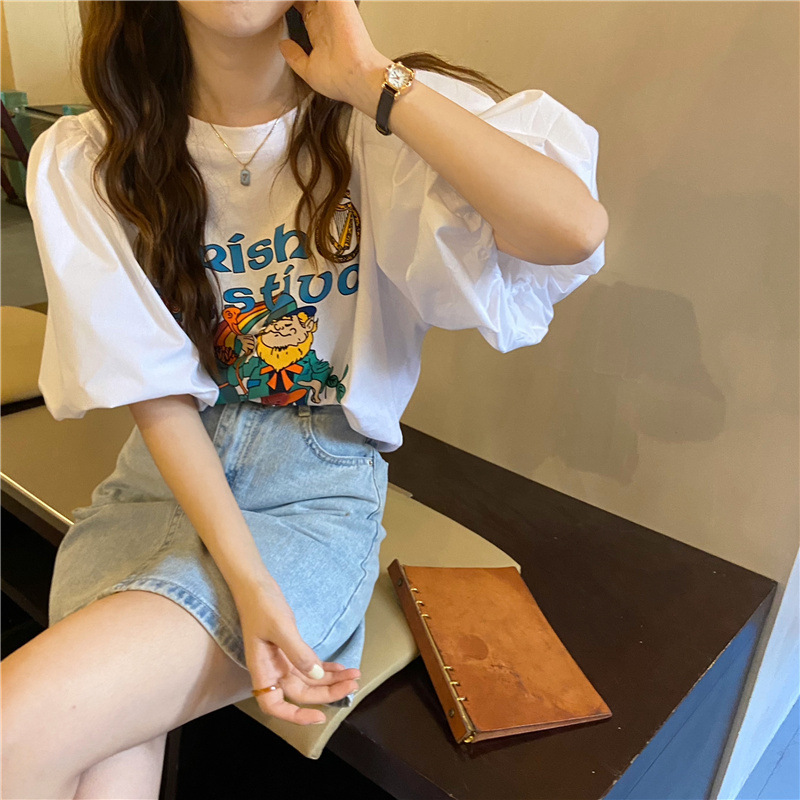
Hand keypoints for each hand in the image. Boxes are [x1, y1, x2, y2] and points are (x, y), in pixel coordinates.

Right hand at [233, 574, 360, 724]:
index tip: (319, 716)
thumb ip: (298, 653)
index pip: (274, 705)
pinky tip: (341, 667)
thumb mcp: (281, 628)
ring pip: (309, 679)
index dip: (295, 716)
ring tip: (354, 675)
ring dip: (331, 680)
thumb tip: (316, 675)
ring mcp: (282, 660)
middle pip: (301, 693)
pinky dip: (325, 668)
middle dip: (327, 692)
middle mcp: (273, 670)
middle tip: (353, 685)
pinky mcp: (290, 649)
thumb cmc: (262, 605)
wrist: (255, 584)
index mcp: (263, 670)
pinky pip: (310, 665)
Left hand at [279, 0, 386, 107]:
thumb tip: (283, 45)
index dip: (289, 6)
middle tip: (279, 2)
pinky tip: (290, 1)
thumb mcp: (309, 71)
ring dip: (298, 0)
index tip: (278, 7)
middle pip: (307, 0)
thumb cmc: (340, 79)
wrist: (356, 77)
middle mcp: (326, 18)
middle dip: (293, 1)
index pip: (304, 10)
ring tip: (281, 0)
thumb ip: (295, 57)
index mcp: (320, 32)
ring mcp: (332, 7)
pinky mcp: (339, 2)